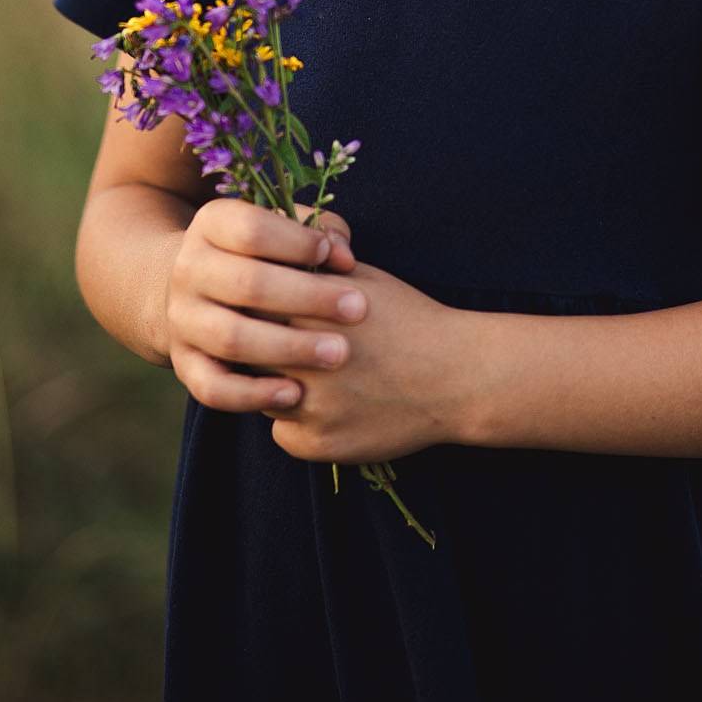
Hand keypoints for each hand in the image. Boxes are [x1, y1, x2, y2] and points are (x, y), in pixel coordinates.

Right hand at [165, 198, 365, 413]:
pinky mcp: (184, 363)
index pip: (252, 230)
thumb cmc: (264, 253)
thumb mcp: (283, 228)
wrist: (200, 289)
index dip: (300, 244)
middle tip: (358, 309)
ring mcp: (182, 319)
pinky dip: (252, 394)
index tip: (344, 261)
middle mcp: (189, 270)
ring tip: (338, 353)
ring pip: (232, 338)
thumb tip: (342, 256)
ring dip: (289, 348)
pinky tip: (294, 394)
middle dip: (308, 298)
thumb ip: (317, 229)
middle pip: (247, 283)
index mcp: (212, 224)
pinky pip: (212, 387)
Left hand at [269, 260, 479, 467]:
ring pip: (260, 396)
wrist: (454, 376)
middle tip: (278, 346)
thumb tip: (269, 257)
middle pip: (247, 354)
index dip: (256, 311)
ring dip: (276, 387)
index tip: (267, 314)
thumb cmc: (409, 318)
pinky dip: (299, 421)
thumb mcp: (364, 278)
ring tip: (313, 377)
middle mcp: (302, 358)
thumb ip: (313, 269)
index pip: (248, 308)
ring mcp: (308, 405)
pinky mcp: (316, 443)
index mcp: (309, 309)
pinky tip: (331, 407)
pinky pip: (283, 432)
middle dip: (257, 349)